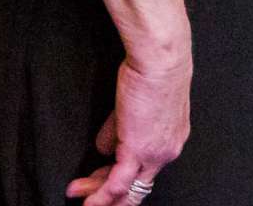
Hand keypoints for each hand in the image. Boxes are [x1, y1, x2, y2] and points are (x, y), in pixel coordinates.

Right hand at [66, 44, 189, 205]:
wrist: (161, 61)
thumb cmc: (153, 70)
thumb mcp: (134, 107)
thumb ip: (119, 130)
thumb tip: (104, 147)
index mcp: (172, 138)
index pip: (146, 170)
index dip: (124, 180)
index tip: (104, 182)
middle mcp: (168, 151)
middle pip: (137, 186)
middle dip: (109, 194)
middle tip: (87, 196)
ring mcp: (155, 153)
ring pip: (127, 189)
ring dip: (100, 195)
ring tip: (79, 196)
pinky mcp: (138, 150)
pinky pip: (117, 183)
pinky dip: (100, 197)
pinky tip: (88, 203)